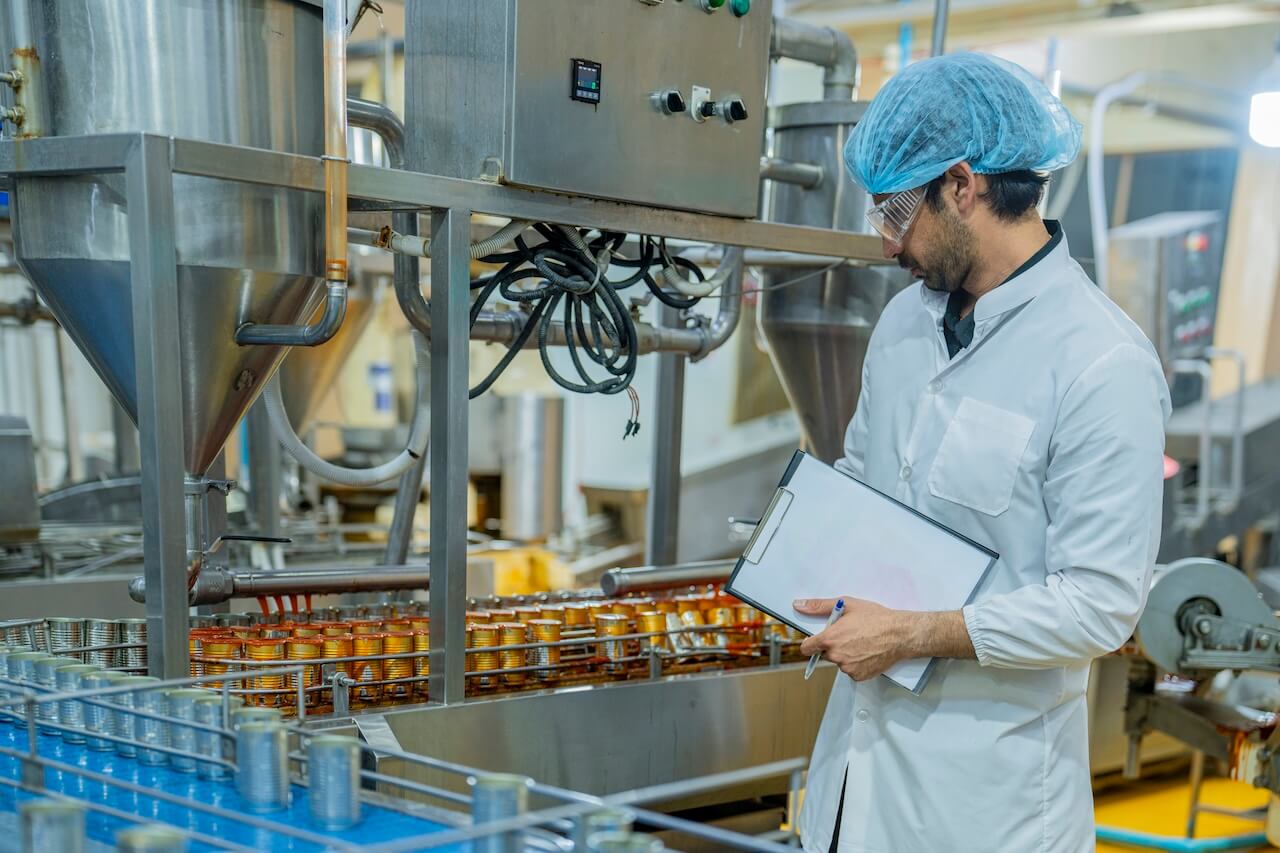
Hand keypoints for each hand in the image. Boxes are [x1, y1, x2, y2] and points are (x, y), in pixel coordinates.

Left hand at [794, 597, 911, 680]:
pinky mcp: (859, 676)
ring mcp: (848, 668)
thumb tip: (799, 606)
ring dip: (845, 655)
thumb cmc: (875, 618)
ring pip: (839, 662)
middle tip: (849, 636)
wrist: (900, 634)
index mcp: (829, 639)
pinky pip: (851, 671)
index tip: (817, 640)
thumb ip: (819, 606)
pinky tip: (866, 652)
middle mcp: (836, 656)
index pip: (807, 648)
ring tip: (861, 643)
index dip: (811, 643)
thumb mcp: (846, 605)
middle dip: (832, 646)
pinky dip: (856, 664)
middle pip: (825, 654)